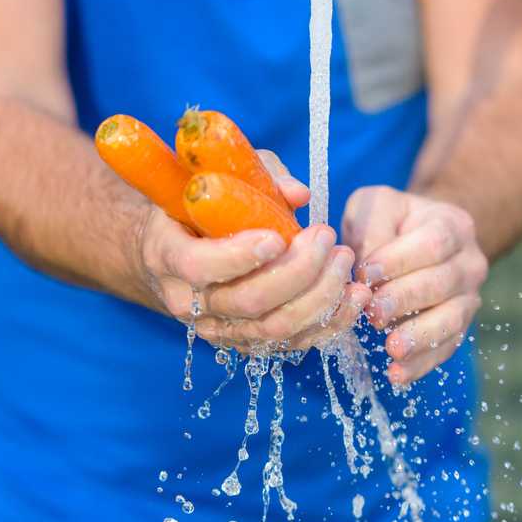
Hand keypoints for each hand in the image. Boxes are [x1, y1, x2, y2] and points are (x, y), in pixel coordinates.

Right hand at [135, 151, 371, 351]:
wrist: (175, 252)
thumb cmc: (199, 207)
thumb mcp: (216, 179)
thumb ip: (258, 178)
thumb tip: (299, 194)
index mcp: (168, 255)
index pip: (200, 267)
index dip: (241, 255)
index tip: (279, 236)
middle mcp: (189, 302)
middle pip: (250, 302)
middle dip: (299, 271)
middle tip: (327, 237)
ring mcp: (220, 329)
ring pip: (277, 328)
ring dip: (321, 296)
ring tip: (345, 260)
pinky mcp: (249, 344)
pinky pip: (295, 343)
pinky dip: (331, 321)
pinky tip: (353, 293)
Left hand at [342, 186, 487, 385]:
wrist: (423, 239)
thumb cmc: (392, 222)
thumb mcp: (377, 206)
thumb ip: (371, 226)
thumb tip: (365, 268)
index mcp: (452, 225)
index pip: (433, 243)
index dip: (399, 260)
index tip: (365, 273)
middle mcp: (469, 262)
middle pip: (443, 284)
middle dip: (406, 300)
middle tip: (374, 313)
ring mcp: (468, 298)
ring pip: (451, 319)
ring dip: (420, 336)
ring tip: (392, 349)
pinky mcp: (458, 328)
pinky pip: (445, 348)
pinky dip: (422, 364)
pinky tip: (397, 375)